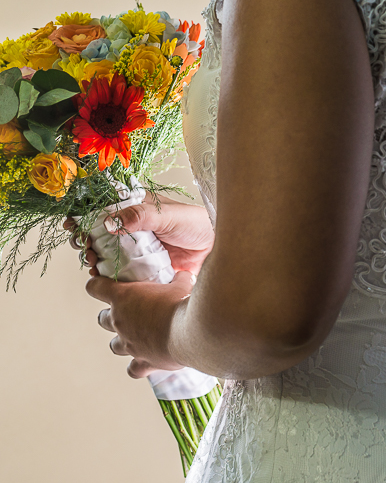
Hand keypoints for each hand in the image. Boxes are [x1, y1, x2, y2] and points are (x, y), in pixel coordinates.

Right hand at [64, 192, 214, 276]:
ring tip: (91, 262)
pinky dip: (107, 273)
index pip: (103, 207)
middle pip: (99, 231)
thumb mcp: (169, 215)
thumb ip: (142, 215)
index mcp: (137, 207)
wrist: (216, 249)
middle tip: (82, 246)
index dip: (84, 214)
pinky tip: (100, 275)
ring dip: (92, 256)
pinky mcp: (142, 266)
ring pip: (106, 251)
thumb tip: (110, 220)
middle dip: (84, 238)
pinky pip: (119, 270)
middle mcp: (133, 227)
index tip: (73, 223)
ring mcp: (136, 247)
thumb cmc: (197, 225)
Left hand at [86, 271, 193, 377]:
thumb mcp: (182, 284)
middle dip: (112, 315)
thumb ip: (179, 279)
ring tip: (136, 338)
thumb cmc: (182, 304)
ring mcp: (129, 344)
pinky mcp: (143, 361)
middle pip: (102, 318)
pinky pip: (133, 369)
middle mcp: (120, 321)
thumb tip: (184, 275)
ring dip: (121, 341)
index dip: (97, 286)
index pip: (95, 288)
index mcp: (123, 297)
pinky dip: (138, 366)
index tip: (104, 284)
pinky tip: (148, 361)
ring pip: (113, 345)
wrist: (192, 331)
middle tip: (130, 312)